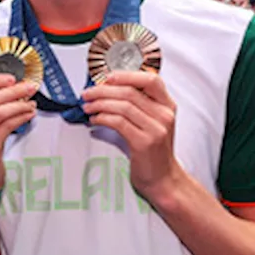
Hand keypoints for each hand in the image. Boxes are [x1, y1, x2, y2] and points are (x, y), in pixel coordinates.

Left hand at [81, 70, 179, 202]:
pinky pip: (118, 123)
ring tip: (87, 107)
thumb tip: (106, 89)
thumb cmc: (153, 150)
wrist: (163, 179)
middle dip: (103, 90)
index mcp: (167, 105)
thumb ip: (137, 105)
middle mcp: (164, 115)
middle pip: (130, 92)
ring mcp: (156, 129)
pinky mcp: (144, 143)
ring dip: (99, 104)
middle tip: (87, 93)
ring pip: (122, 106)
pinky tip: (94, 120)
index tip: (107, 78)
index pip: (151, 79)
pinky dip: (102, 118)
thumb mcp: (151, 122)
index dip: (127, 75)